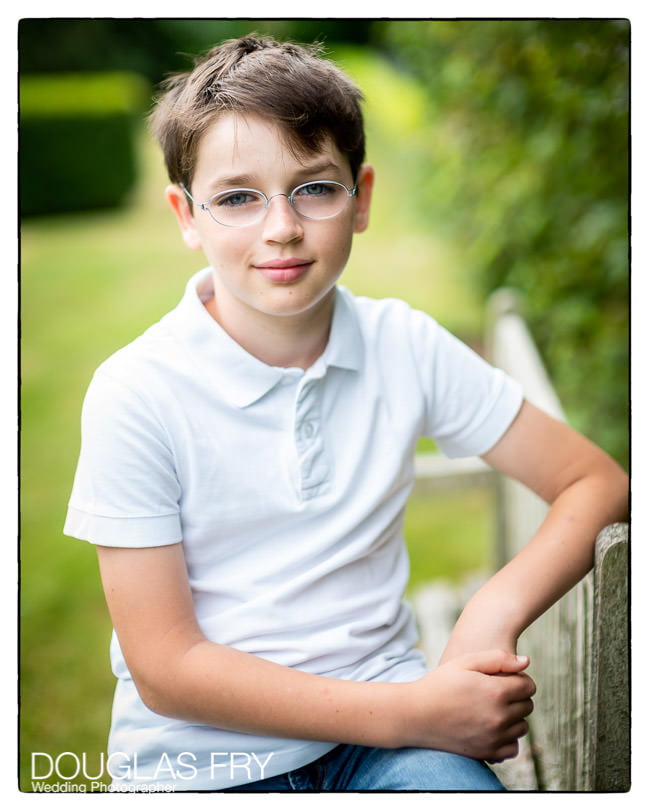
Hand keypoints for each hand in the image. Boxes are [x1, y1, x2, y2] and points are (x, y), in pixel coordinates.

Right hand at [396, 649, 534, 762]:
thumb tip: (526, 662)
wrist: (415, 714)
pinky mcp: (487, 753)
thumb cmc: (439, 684)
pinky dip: (507, 738)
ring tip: (492, 708)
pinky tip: (492, 727)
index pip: (528, 686)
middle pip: (527, 706)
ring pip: (522, 727)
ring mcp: (493, 737)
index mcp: (495, 692)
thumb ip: (498, 659)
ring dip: (513, 717)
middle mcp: (498, 717)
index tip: (505, 678)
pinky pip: (512, 748)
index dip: (519, 679)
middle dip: (517, 696)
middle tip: (496, 691)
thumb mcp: (465, 662)